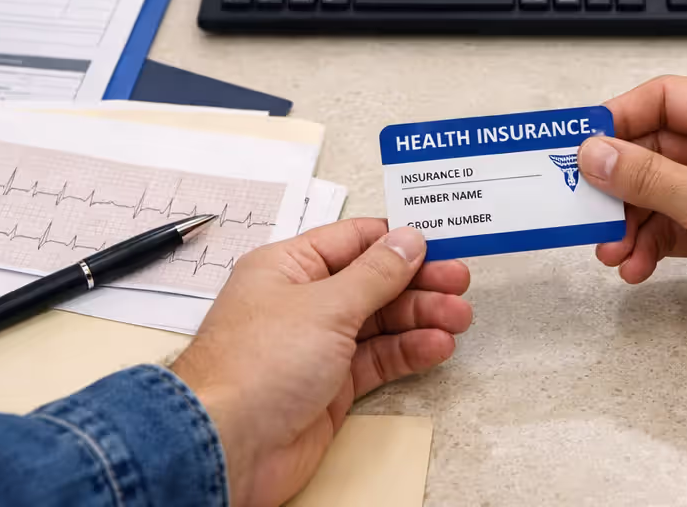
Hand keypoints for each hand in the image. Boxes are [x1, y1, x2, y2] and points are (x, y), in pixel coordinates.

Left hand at [171, 220, 471, 506]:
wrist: (227, 446)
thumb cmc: (253, 368)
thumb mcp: (326, 305)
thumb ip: (375, 274)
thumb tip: (407, 241)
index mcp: (289, 268)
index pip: (353, 241)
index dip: (397, 240)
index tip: (439, 242)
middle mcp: (302, 303)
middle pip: (372, 282)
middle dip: (418, 282)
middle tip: (459, 282)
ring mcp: (316, 346)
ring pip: (379, 323)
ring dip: (420, 318)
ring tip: (458, 318)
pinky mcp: (329, 387)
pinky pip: (377, 360)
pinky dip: (408, 352)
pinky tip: (436, 346)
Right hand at [578, 76, 686, 415]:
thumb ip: (646, 176)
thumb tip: (593, 151)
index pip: (664, 98)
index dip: (619, 119)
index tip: (579, 146)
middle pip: (654, 150)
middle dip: (618, 183)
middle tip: (584, 207)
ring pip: (657, 194)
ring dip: (629, 221)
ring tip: (610, 251)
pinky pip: (671, 228)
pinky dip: (648, 246)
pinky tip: (634, 268)